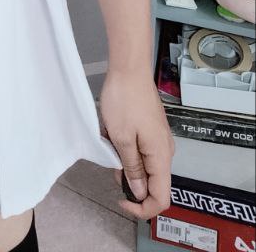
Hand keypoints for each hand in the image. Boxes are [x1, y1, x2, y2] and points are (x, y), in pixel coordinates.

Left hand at [100, 68, 175, 219]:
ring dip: (126, 162)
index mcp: (161, 157)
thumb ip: (132, 168)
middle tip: (111, 161)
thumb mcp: (122, 138)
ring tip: (111, 141)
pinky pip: (142, 151)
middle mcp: (165, 151)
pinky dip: (127, 149)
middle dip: (130, 181)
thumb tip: (139, 192)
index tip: (121, 199)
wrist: (130, 68)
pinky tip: (114, 133)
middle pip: (154, 184)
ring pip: (146, 166)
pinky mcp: (152, 130)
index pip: (161, 199)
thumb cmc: (124, 101)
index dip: (142, 208)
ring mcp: (159, 139)